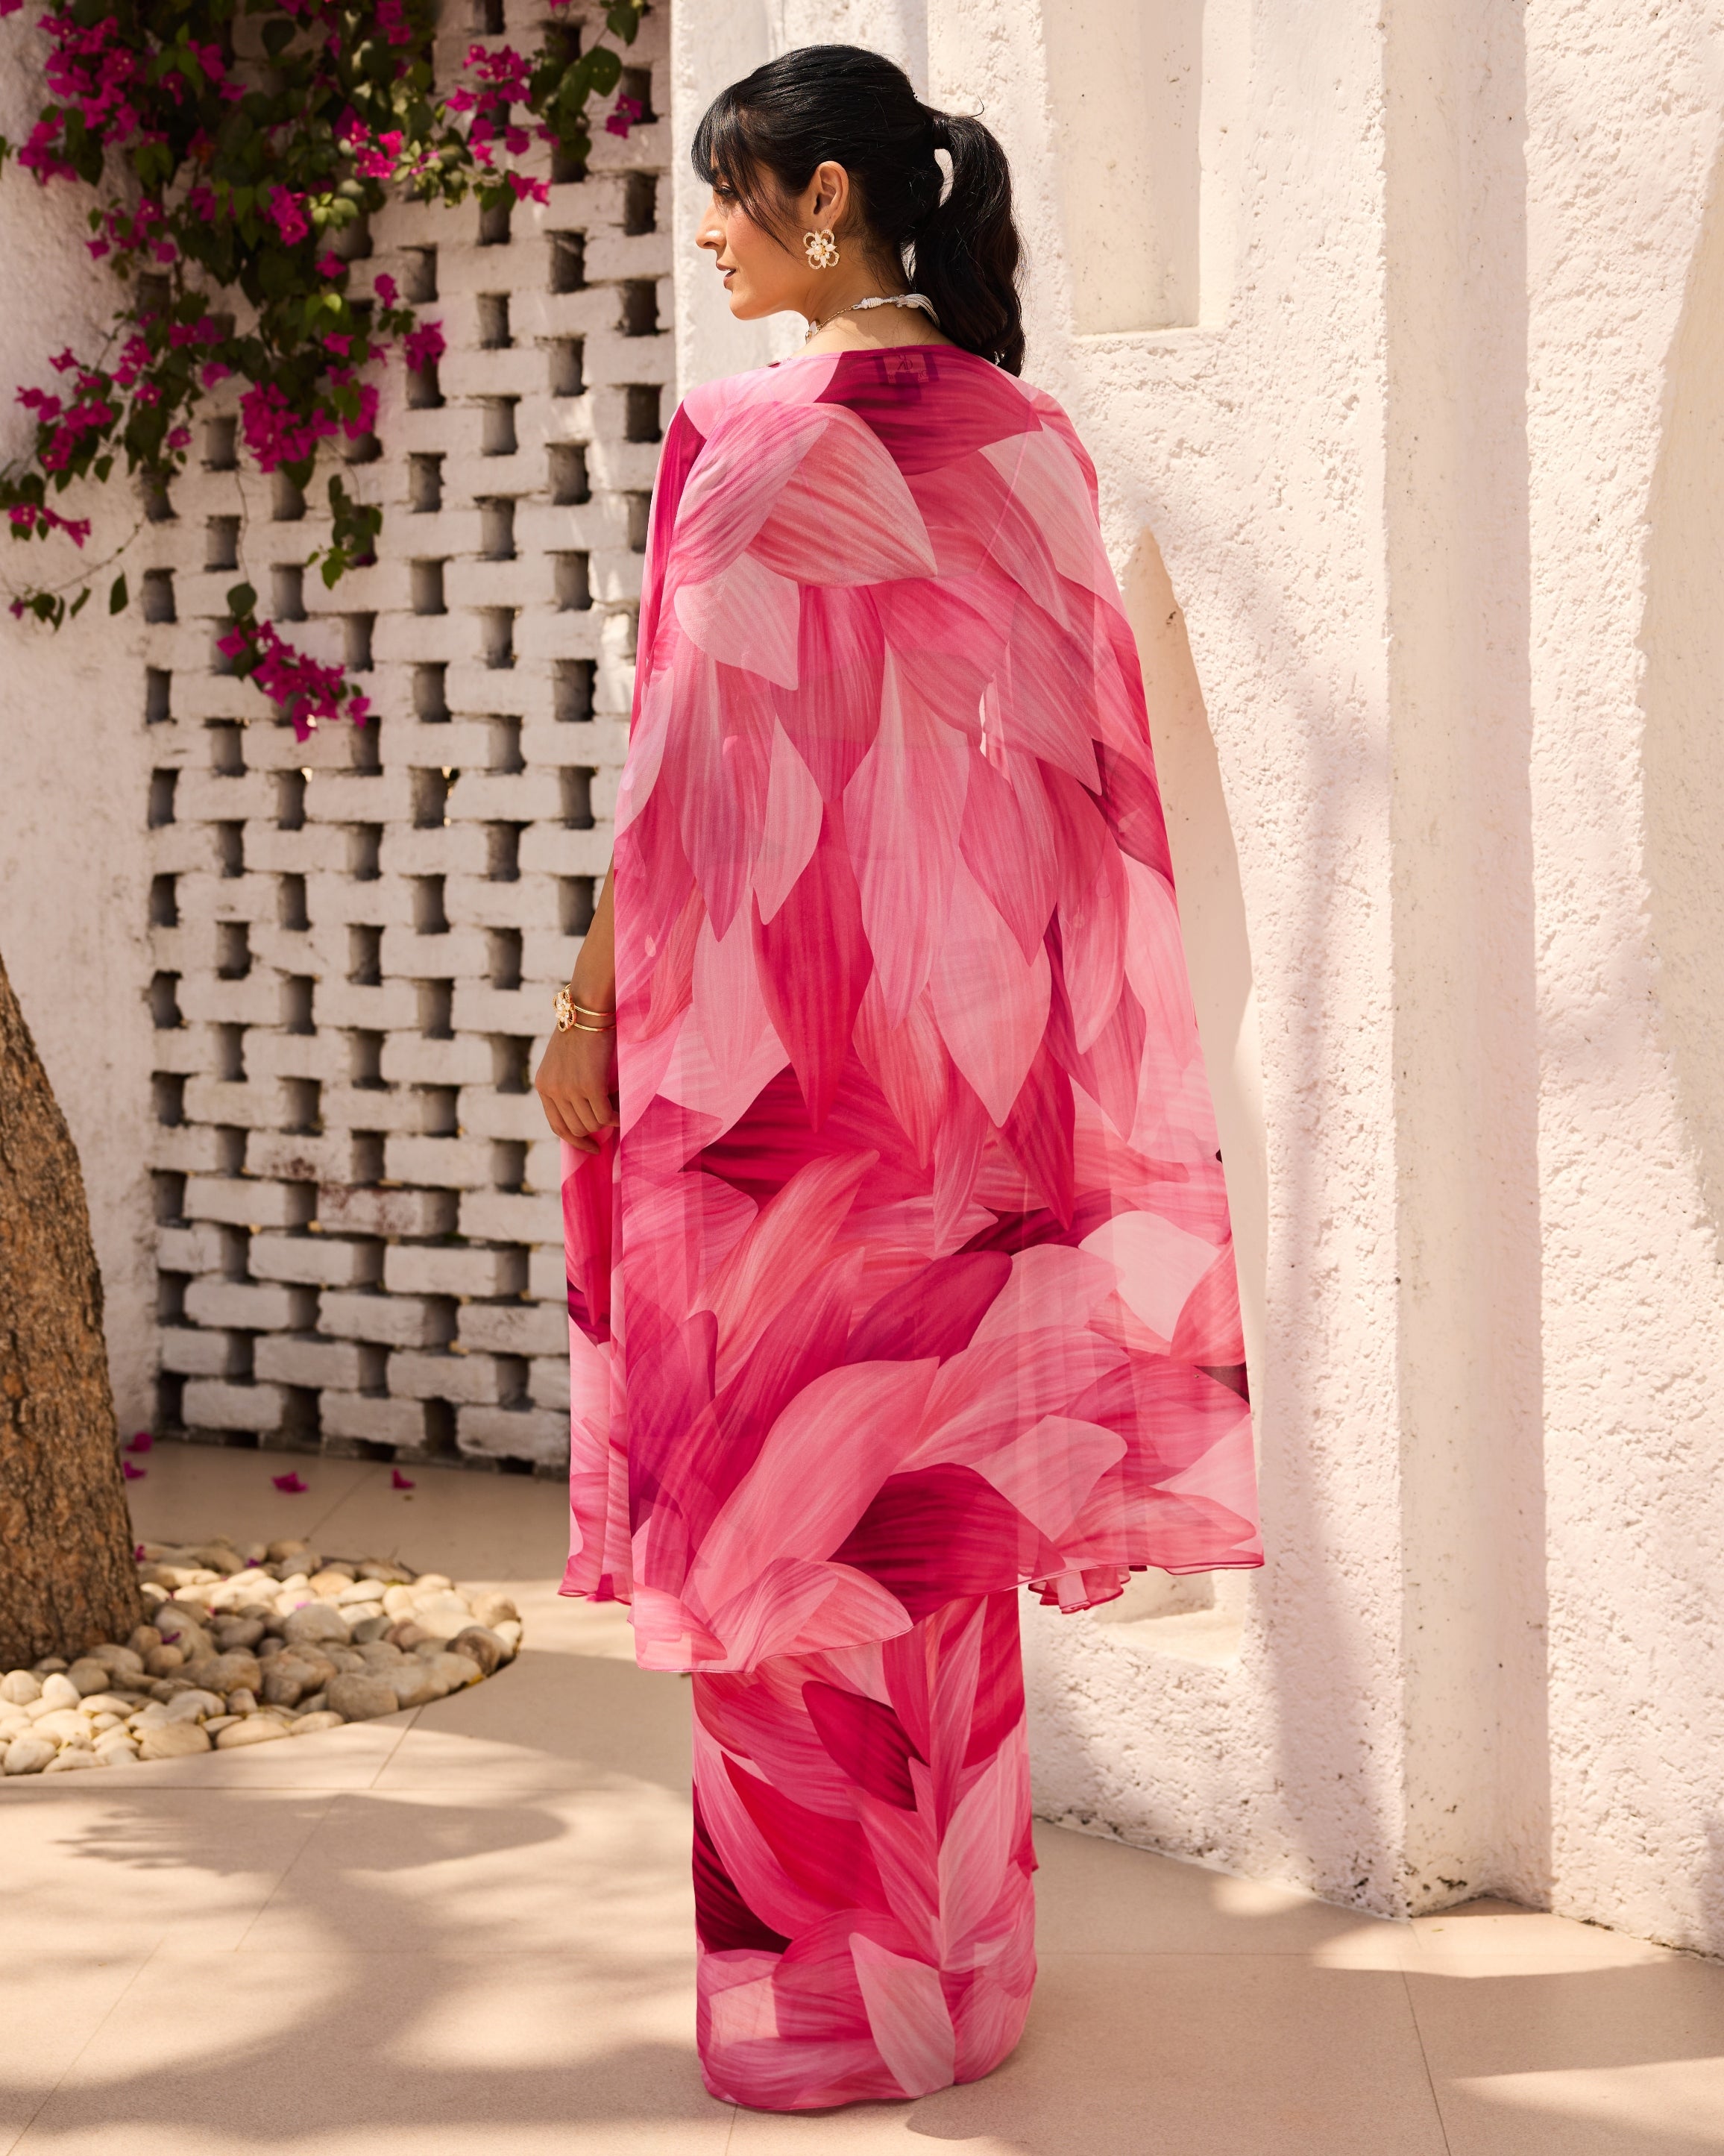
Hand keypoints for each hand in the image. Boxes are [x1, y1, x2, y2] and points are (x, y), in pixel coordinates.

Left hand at [534, 1019, 616, 1154]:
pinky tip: (624, 1114)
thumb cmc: (582, 1030)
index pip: (557, 1126)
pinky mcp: (589, 1086)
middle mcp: (553, 1090)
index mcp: (543, 1085)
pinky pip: (605, 1115)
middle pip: (576, 1128)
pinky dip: (617, 1118)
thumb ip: (568, 1084)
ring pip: (592, 1124)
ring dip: (608, 1123)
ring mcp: (569, 1089)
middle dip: (596, 1131)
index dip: (575, 1141)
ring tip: (619, 1111)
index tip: (591, 1148)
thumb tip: (587, 1115)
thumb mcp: (564, 1061)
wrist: (588, 1010)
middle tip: (612, 1123)